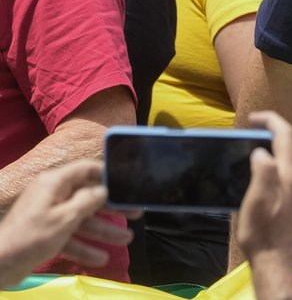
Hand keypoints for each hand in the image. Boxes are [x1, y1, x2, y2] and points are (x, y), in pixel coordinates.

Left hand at [0, 161, 131, 287]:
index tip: (128, 180)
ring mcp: (49, 215)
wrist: (0, 264)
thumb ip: (88, 201)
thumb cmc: (32, 236)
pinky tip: (100, 259)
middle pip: (88, 197)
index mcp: (55, 183)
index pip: (86, 169)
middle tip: (136, 212)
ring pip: (82, 219)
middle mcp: (53, 195)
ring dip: (103, 231)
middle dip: (112, 208)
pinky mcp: (46, 234)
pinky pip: (70, 236)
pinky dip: (84, 246)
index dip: (107, 173)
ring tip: (126, 240)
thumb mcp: (66, 218)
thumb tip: (103, 191)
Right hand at [235, 112, 291, 278]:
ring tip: (251, 147)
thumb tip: (261, 151)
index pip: (285, 135)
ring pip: (290, 158)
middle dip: (272, 131)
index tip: (252, 118)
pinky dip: (276, 162)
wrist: (278, 263)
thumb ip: (261, 173)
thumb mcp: (255, 203)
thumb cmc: (262, 235)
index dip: (270, 120)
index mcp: (291, 175)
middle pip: (290, 144)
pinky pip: (289, 170)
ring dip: (273, 147)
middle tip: (250, 130)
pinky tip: (261, 170)